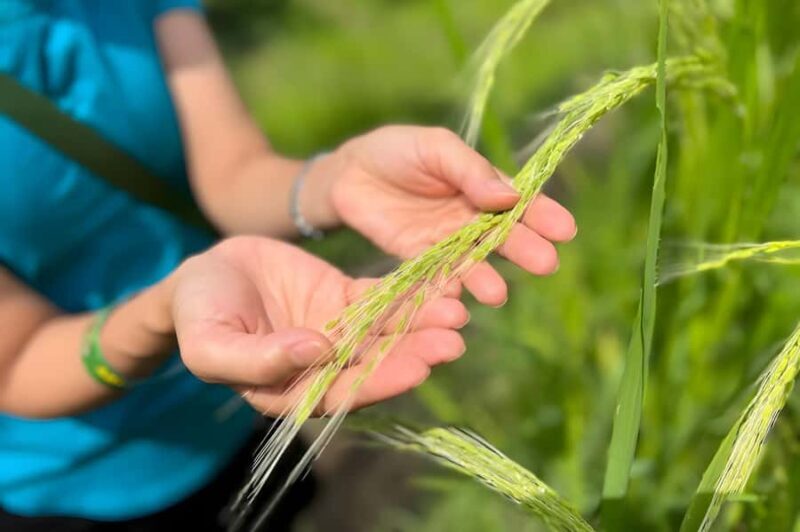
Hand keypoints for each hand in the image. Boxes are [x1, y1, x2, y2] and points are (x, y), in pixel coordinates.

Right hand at [170, 237, 468, 415]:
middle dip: (415, 353)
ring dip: (421, 323)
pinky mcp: (345, 300)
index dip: (381, 381)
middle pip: (376, 363)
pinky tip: (438, 284)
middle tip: (453, 340)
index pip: (344, 392)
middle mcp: (323, 368)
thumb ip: (259, 360)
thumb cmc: (198, 315)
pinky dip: (408, 292)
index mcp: (292, 391)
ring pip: (386, 331)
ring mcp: (338, 332)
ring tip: (456, 312)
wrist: (204, 275)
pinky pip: (381, 297)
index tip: (418, 366)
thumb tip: (317, 353)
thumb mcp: (211, 343)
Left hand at [326, 126, 576, 305]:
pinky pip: (436, 274)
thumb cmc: (397, 150)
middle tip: (546, 264)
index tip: (565, 229)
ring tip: (497, 293)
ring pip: (472, 261)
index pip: (519, 202)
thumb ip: (469, 171)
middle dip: (524, 249)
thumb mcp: (435, 148)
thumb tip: (511, 196)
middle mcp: (471, 218)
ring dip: (486, 277)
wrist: (349, 172)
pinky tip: (457, 297)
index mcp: (483, 185)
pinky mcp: (418, 259)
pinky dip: (447, 286)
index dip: (543, 215)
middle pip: (502, 236)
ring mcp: (446, 241)